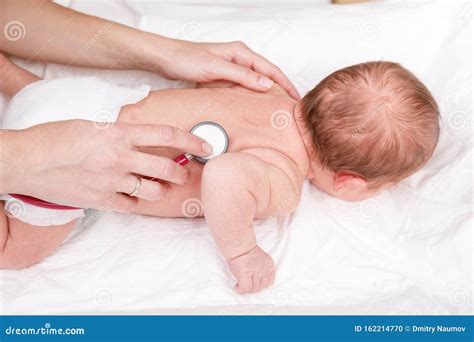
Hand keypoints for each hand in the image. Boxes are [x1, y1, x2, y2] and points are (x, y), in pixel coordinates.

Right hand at [0, 120, 211, 209]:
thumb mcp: (92, 124)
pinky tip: (134, 197)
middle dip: (182, 171)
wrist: (26, 160)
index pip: (166, 134)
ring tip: (158, 186)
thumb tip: (139, 139)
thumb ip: (119, 132)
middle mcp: (120, 156)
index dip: (191, 141)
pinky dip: (138, 203)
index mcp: (119, 132)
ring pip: (154, 190)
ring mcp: (112, 180)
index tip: (205, 146)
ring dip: (162, 189)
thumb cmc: (54, 138)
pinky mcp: (102, 200)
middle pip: (167, 167)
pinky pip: (132, 206)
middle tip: (183, 172)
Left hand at [155, 39, 299, 99]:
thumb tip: (266, 84)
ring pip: (255, 83)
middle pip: (266, 76)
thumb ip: (242, 75)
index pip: (271, 69)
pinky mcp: (223, 77)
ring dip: (266, 95)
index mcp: (241, 53)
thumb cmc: (187, 59)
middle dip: (280, 91)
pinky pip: (243, 88)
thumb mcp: (216, 67)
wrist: (166, 59)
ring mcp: (231, 68)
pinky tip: (254, 108)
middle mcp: (239, 59)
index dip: (285, 85)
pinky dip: (251, 97)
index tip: (295, 100)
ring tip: (276, 111)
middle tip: (290, 109)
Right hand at [227, 246, 274, 293]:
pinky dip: (240, 289)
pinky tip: (237, 286)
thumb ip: (262, 269)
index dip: (260, 285)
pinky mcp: (246, 273)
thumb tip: (257, 282)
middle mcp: (264, 269)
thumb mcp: (261, 259)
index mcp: (270, 265)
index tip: (254, 283)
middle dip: (252, 287)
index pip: (269, 283)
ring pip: (252, 289)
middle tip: (245, 283)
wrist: (239, 245)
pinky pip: (245, 288)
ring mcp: (256, 272)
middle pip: (260, 287)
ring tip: (241, 283)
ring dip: (245, 288)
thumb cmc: (247, 251)